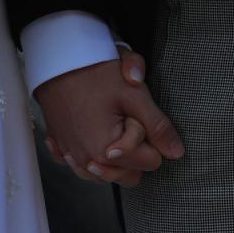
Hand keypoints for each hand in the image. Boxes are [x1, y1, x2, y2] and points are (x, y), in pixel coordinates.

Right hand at [38, 55, 183, 187]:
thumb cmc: (94, 73)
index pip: (152, 161)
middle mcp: (87, 162)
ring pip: (108, 174)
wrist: (56, 58)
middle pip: (131, 175)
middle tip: (122, 117)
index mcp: (107, 154)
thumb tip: (177, 153)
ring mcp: (71, 157)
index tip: (131, 112)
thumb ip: (158, 126)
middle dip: (134, 150)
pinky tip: (90, 130)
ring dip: (114, 154)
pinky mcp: (60, 148)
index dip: (146, 134)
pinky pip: (83, 165)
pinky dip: (91, 153)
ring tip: (106, 120)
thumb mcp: (134, 94)